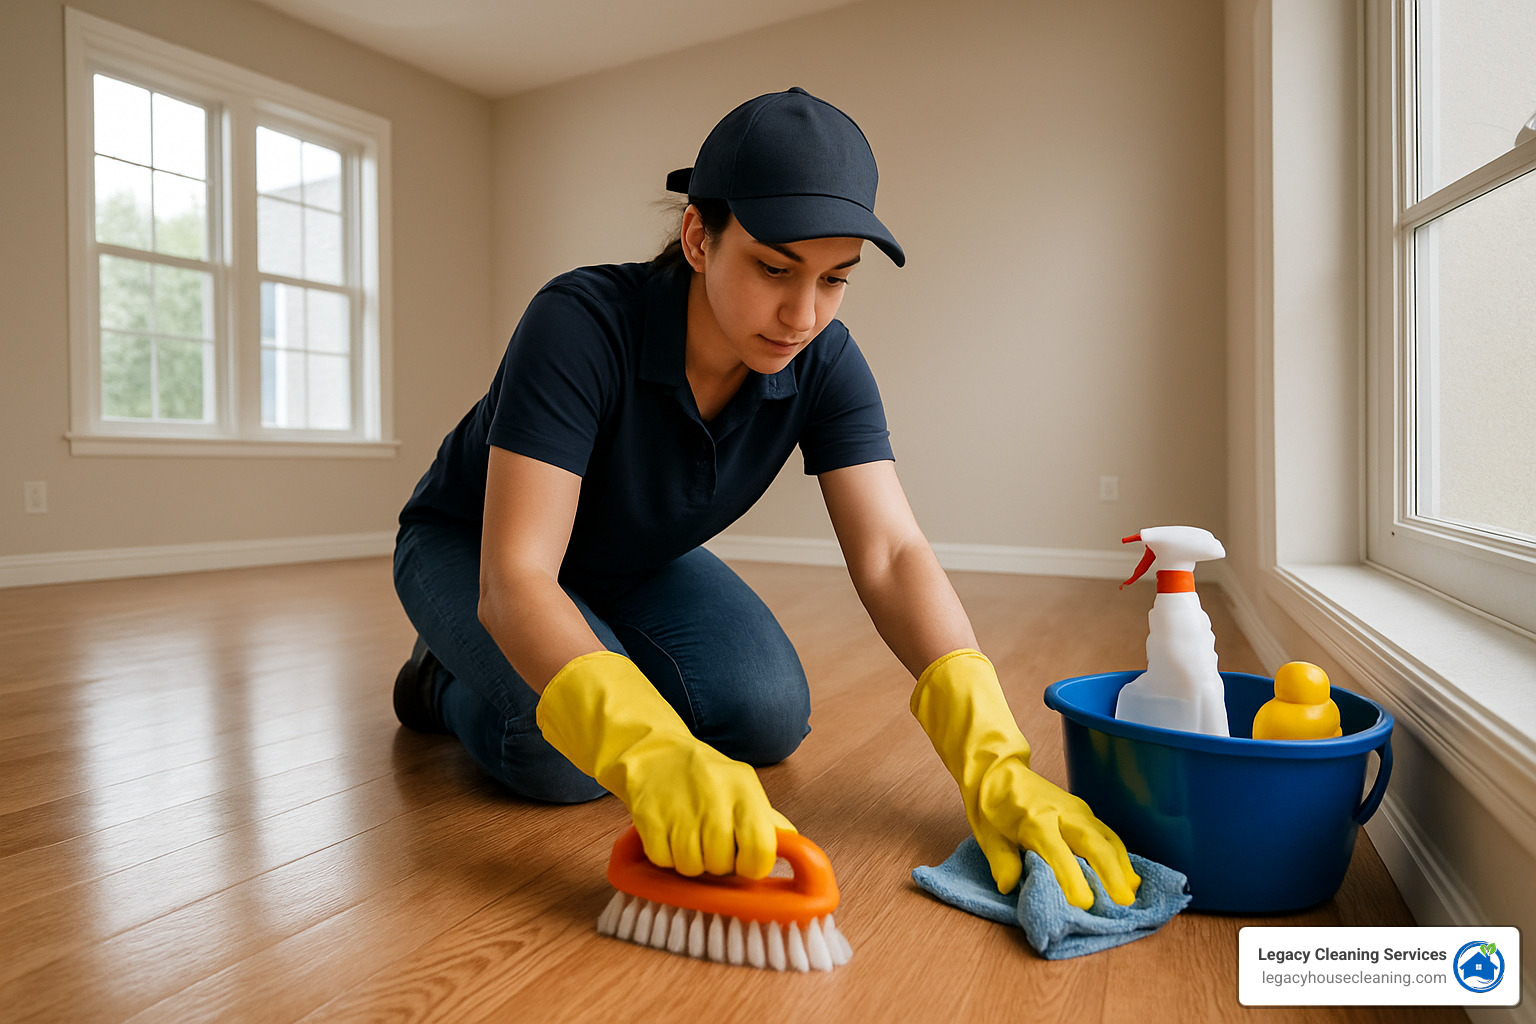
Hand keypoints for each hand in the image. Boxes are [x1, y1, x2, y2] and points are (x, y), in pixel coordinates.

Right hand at [535, 650, 793, 877]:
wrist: (654, 751)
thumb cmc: (705, 776)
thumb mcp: (742, 786)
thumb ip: (767, 819)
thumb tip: (797, 847)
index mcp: (744, 791)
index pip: (761, 849)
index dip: (752, 865)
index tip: (743, 861)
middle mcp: (714, 798)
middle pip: (722, 865)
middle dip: (716, 864)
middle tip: (709, 843)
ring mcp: (679, 808)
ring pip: (691, 867)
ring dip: (689, 861)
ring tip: (688, 837)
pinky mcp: (649, 816)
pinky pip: (662, 860)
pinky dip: (664, 856)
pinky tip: (667, 834)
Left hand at [911, 649, 1140, 908]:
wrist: (997, 771)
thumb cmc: (992, 806)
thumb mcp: (988, 834)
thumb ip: (1001, 861)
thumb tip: (1009, 886)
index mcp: (1035, 819)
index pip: (1057, 851)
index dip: (1070, 877)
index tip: (1082, 903)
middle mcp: (1062, 813)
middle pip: (1093, 842)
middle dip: (1111, 872)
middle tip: (1125, 902)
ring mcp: (1077, 810)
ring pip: (1106, 837)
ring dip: (1121, 865)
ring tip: (1133, 892)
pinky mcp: (1084, 811)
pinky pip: (1107, 833)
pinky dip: (1120, 854)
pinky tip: (1128, 874)